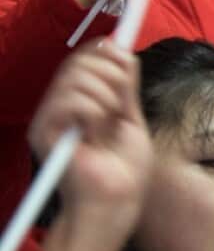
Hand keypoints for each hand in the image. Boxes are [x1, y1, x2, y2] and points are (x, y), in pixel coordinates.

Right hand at [31, 44, 152, 250]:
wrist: (116, 200)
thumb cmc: (125, 169)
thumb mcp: (132, 118)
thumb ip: (124, 86)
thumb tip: (121, 51)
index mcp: (81, 99)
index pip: (85, 57)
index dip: (106, 52)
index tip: (126, 63)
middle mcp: (61, 104)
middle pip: (80, 61)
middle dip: (111, 74)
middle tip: (121, 103)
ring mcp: (50, 117)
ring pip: (75, 77)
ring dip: (105, 96)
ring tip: (109, 122)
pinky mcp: (43, 131)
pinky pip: (68, 99)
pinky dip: (92, 109)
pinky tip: (95, 130)